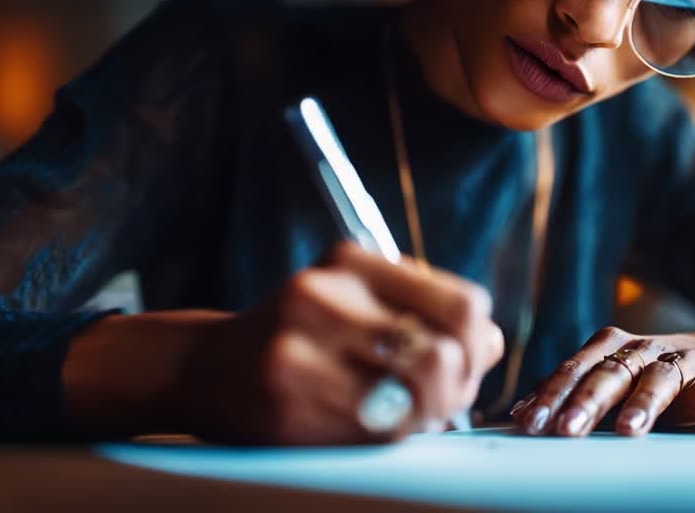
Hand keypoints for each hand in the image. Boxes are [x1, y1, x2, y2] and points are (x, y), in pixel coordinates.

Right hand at [63, 241, 503, 443]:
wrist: (202, 368)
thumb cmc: (296, 334)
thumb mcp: (353, 299)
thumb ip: (422, 310)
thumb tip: (491, 343)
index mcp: (349, 262)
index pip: (461, 303)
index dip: (478, 343)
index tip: (468, 360)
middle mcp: (325, 295)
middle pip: (445, 352)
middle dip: (458, 387)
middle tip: (443, 399)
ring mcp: (301, 350)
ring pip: (417, 397)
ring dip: (429, 415)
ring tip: (410, 412)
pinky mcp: (288, 402)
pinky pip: (376, 430)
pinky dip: (391, 433)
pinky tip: (373, 423)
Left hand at [509, 320, 694, 435]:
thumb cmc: (653, 373)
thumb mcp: (612, 376)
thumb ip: (573, 392)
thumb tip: (522, 414)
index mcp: (611, 348)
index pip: (574, 369)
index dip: (551, 395)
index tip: (530, 422)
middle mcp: (642, 349)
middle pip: (610, 374)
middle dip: (586, 402)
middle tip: (567, 429)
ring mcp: (681, 361)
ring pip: (659, 379)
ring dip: (644, 404)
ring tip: (630, 429)